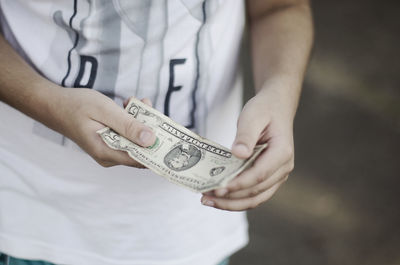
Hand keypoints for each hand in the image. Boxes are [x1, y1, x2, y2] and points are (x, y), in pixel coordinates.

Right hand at [50, 87, 155, 166]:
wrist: (54, 104)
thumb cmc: (76, 106)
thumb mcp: (104, 111)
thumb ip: (128, 126)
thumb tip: (151, 140)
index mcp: (107, 153)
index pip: (142, 160)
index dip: (159, 149)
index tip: (171, 134)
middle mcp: (109, 156)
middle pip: (141, 149)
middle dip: (150, 129)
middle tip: (149, 106)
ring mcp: (109, 151)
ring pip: (135, 140)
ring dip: (141, 122)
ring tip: (137, 102)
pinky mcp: (109, 142)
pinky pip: (127, 135)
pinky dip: (132, 121)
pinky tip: (129, 105)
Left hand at [201, 89, 294, 210]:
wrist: (276, 107)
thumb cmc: (264, 110)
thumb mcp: (253, 116)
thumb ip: (246, 135)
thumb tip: (238, 154)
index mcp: (282, 153)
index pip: (259, 175)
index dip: (238, 184)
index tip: (218, 189)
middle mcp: (283, 168)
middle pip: (256, 192)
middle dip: (230, 198)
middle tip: (206, 196)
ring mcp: (277, 176)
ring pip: (255, 198)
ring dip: (231, 203)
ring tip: (208, 200)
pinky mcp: (268, 178)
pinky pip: (253, 194)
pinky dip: (236, 199)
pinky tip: (218, 197)